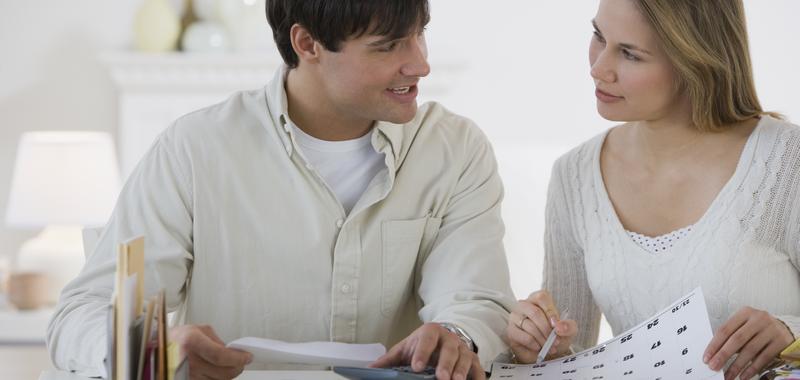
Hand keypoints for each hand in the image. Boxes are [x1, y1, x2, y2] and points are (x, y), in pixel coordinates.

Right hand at [169, 324, 252, 379]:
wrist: (157, 350)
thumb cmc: (176, 339)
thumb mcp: (198, 330)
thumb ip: (217, 340)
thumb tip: (234, 352)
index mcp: (192, 342)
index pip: (221, 356)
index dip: (238, 358)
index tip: (247, 357)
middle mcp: (188, 361)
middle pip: (223, 372)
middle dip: (237, 367)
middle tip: (241, 361)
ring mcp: (187, 376)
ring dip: (226, 374)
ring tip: (224, 365)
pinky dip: (215, 378)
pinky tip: (214, 371)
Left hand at [370, 322, 484, 379]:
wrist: (443, 337)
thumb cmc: (422, 345)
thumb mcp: (405, 348)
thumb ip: (389, 360)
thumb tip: (369, 369)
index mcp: (430, 333)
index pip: (427, 340)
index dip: (422, 352)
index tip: (416, 366)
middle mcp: (449, 339)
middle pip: (449, 350)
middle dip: (445, 364)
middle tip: (441, 378)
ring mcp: (462, 349)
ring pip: (464, 358)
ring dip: (461, 371)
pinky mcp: (473, 360)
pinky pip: (478, 369)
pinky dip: (477, 377)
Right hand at [507, 290, 576, 363]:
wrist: (547, 352)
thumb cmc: (556, 336)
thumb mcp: (568, 330)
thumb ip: (569, 326)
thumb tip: (559, 327)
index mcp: (537, 300)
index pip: (541, 297)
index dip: (550, 311)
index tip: (556, 326)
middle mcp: (524, 305)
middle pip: (535, 312)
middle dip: (547, 329)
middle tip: (555, 340)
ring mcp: (515, 317)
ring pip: (530, 326)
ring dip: (542, 339)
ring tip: (549, 346)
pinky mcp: (511, 331)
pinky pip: (524, 337)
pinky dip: (534, 344)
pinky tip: (538, 347)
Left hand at [704, 306, 793, 379]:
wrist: (783, 328)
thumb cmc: (757, 328)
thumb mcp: (743, 326)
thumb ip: (731, 336)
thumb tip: (714, 355)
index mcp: (744, 312)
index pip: (725, 330)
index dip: (714, 345)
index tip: (706, 358)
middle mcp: (758, 318)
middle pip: (737, 339)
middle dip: (723, 355)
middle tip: (714, 367)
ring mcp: (771, 329)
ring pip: (750, 349)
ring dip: (737, 365)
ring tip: (728, 375)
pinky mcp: (781, 341)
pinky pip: (763, 357)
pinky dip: (752, 368)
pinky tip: (744, 375)